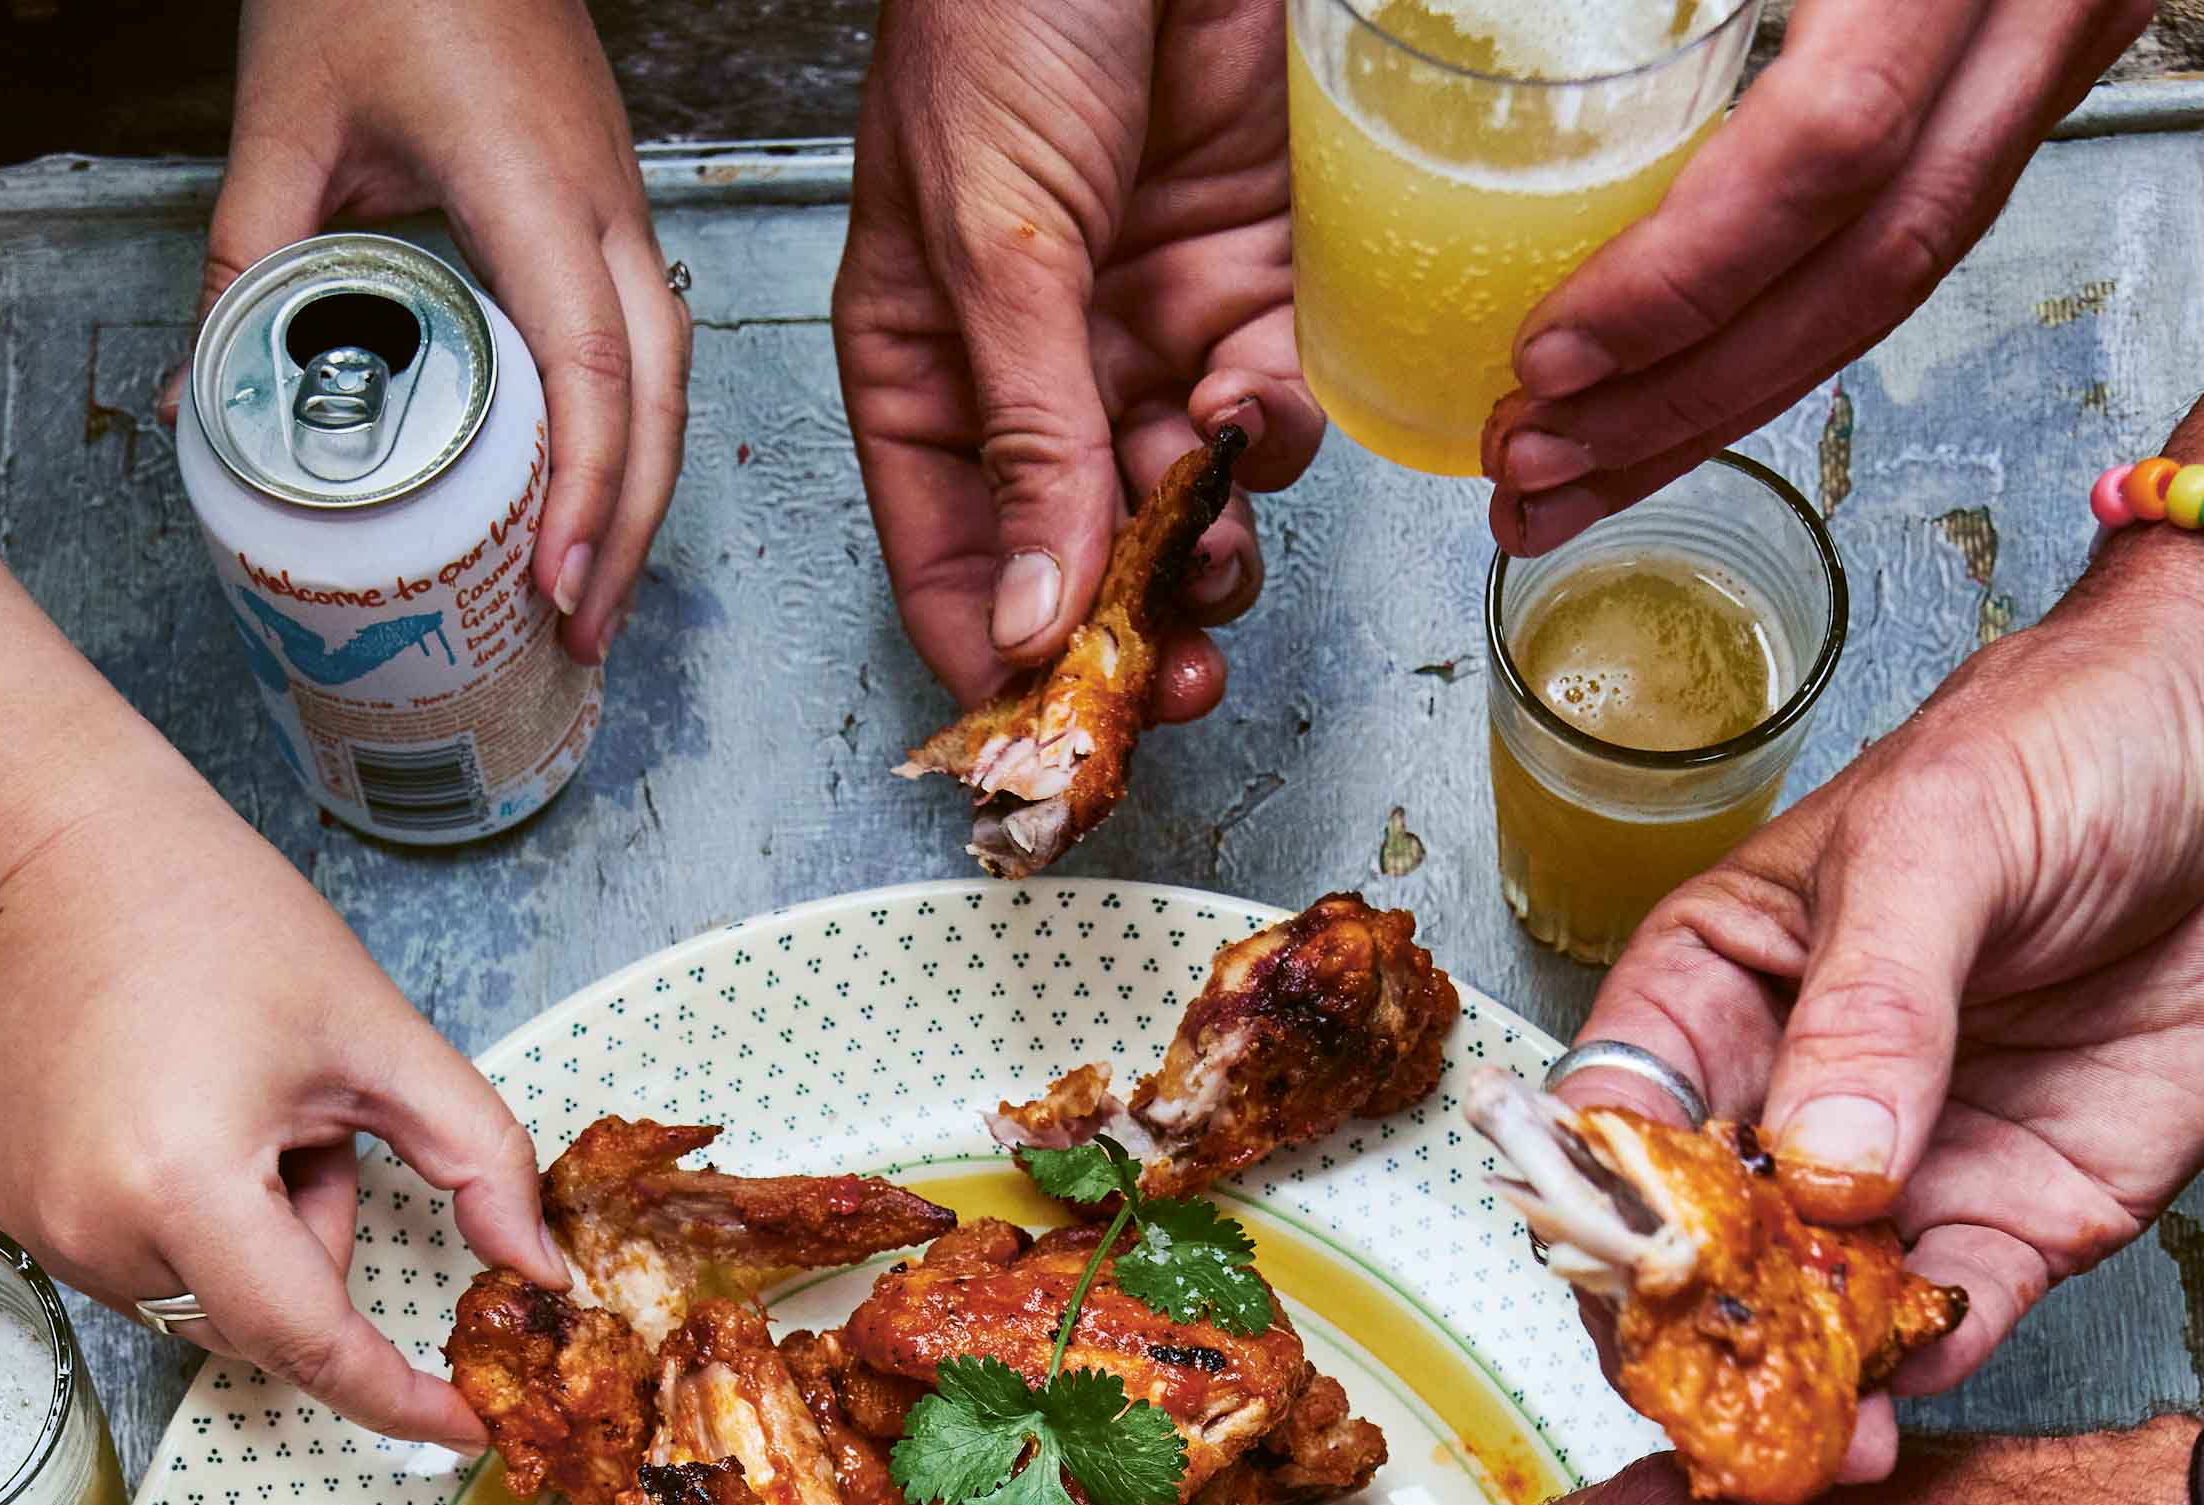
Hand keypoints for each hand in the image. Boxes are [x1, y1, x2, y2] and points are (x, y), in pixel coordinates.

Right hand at [0, 759, 557, 1449]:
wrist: (58, 851)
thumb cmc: (214, 919)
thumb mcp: (379, 1036)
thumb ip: (480, 1161)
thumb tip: (538, 1273)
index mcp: (186, 1185)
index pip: (312, 1344)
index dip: (397, 1397)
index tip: (463, 1424)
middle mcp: (97, 1228)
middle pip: (265, 1321)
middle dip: (313, 1245)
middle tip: (301, 1124)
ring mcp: (44, 1230)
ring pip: (208, 1303)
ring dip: (250, 1237)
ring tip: (228, 1110)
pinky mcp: (15, 1218)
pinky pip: (143, 1271)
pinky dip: (185, 1224)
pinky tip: (171, 1120)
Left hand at [183, 0, 688, 660]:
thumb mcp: (282, 115)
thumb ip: (245, 255)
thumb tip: (203, 396)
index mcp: (529, 181)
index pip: (588, 365)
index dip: (585, 490)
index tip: (551, 583)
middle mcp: (599, 198)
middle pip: (658, 395)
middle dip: (631, 527)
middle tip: (580, 633)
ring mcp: (614, 197)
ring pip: (669, 372)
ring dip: (641, 488)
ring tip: (588, 590)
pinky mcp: (603, 197)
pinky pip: (643, 335)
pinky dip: (628, 429)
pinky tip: (584, 489)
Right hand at [832, 0, 1319, 717]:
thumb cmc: (1009, 14)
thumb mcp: (995, 241)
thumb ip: (1025, 436)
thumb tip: (1033, 621)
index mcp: (928, 370)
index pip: (953, 563)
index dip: (1005, 660)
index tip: (1062, 734)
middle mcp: (1035, 373)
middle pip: (1079, 561)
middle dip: (1128, 632)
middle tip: (1173, 682)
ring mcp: (1145, 333)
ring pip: (1183, 508)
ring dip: (1208, 552)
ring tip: (1218, 559)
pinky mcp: (1250, 286)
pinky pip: (1270, 413)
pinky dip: (1276, 437)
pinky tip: (1262, 418)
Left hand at [1485, 0, 2150, 553]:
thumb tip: (1421, 4)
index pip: (1829, 147)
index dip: (1684, 274)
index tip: (1547, 352)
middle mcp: (2037, 12)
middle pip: (1862, 272)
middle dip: (1681, 399)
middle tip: (1525, 470)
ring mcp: (2050, 53)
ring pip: (1888, 291)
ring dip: (1715, 407)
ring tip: (1563, 482)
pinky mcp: (2021, 83)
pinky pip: (1896, 249)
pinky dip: (1771, 344)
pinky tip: (1664, 402)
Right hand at [1542, 531, 2203, 1450]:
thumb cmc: (2078, 737)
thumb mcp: (1946, 832)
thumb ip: (1874, 1003)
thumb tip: (1817, 1166)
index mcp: (1720, 990)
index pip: (1619, 1123)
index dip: (1611, 1202)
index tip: (1643, 1263)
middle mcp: (1790, 1101)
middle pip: (1699, 1250)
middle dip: (1701, 1331)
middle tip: (1721, 1395)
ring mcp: (1899, 1176)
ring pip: (1812, 1313)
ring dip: (1805, 1381)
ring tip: (1815, 1435)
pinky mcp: (2011, 1224)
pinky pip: (1949, 1325)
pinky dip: (1925, 1368)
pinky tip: (1908, 1387)